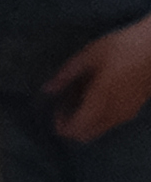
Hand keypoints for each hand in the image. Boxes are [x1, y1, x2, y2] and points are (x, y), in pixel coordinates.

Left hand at [50, 13, 150, 145]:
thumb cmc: (121, 47)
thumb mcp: (89, 56)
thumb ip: (66, 75)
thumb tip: (47, 90)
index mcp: (101, 100)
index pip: (78, 129)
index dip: (62, 126)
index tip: (54, 112)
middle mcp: (115, 112)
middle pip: (88, 135)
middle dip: (71, 126)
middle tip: (62, 106)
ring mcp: (127, 113)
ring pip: (100, 130)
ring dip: (84, 121)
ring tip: (77, 96)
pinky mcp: (135, 109)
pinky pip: (111, 122)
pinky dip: (97, 117)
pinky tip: (94, 95)